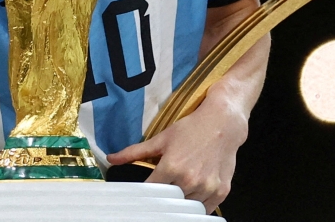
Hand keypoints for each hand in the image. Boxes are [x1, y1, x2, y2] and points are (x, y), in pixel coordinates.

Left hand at [106, 92, 248, 211]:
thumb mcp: (161, 138)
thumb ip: (135, 152)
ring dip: (181, 203)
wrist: (223, 123)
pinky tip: (192, 196)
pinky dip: (197, 206)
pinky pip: (205, 210)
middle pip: (168, 203)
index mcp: (171, 167)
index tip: (141, 197)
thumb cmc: (191, 129)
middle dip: (163, 200)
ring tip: (178, 191)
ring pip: (187, 208)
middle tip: (161, 195)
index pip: (150, 192)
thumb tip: (111, 159)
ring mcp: (207, 188)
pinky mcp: (221, 191)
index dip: (144, 196)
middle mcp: (189, 180)